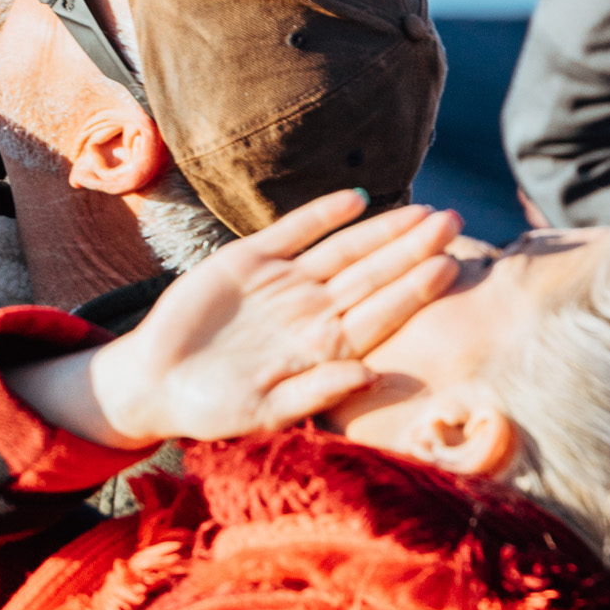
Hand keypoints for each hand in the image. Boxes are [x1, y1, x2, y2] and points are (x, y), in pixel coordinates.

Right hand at [15, 193, 464, 448]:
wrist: (155, 383)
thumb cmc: (214, 409)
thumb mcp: (265, 410)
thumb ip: (316, 392)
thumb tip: (371, 374)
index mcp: (324, 349)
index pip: (381, 313)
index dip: (414, 288)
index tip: (448, 264)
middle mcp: (312, 312)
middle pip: (373, 275)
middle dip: (413, 248)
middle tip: (454, 220)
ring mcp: (283, 284)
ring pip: (344, 249)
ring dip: (382, 230)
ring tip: (423, 210)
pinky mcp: (247, 260)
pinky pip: (293, 231)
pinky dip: (323, 214)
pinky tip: (356, 199)